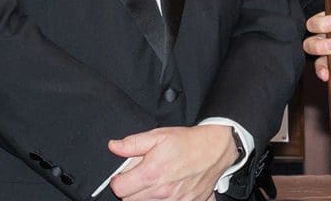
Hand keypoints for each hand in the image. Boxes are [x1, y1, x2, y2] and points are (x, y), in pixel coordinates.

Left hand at [107, 125, 236, 200]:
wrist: (216, 149)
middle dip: (131, 190)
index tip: (124, 176)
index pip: (119, 189)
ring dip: (146, 196)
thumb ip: (133, 143)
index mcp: (151, 173)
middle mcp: (161, 191)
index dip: (118, 181)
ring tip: (155, 182)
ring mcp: (175, 200)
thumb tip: (114, 146)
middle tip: (141, 177)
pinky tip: (168, 189)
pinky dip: (163, 200)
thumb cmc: (188, 142)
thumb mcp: (159, 135)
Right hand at [301, 0, 330, 81]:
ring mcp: (326, 49)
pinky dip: (322, 71)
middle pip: (311, 36)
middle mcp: (324, 34)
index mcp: (329, 18)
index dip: (323, 21)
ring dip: (320, 53)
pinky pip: (321, 68)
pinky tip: (328, 75)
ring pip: (313, 51)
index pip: (317, 20)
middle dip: (321, 38)